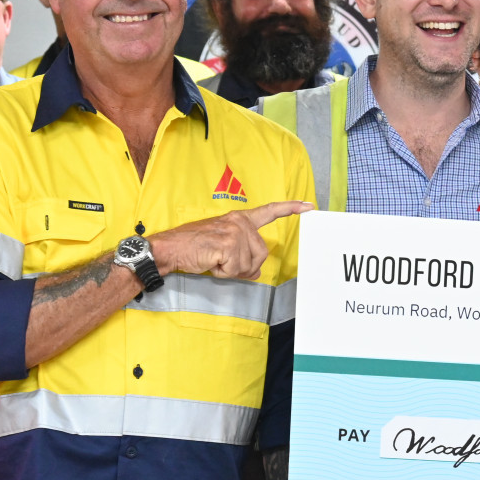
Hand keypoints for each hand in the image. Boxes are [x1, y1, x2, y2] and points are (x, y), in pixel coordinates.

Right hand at [150, 200, 310, 280]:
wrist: (170, 248)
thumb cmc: (195, 247)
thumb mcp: (223, 246)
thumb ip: (244, 254)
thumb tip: (257, 271)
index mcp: (239, 219)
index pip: (269, 212)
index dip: (290, 209)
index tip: (309, 206)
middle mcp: (240, 223)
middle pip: (261, 255)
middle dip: (245, 266)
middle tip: (223, 263)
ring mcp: (235, 232)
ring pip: (249, 265)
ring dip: (232, 270)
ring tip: (214, 260)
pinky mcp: (228, 244)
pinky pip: (236, 269)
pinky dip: (223, 272)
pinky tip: (211, 262)